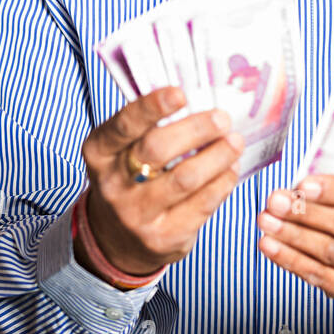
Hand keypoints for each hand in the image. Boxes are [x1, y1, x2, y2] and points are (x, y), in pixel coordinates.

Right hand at [81, 86, 243, 277]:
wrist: (117, 240)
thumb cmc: (129, 179)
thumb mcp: (122, 152)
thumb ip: (148, 126)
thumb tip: (198, 95)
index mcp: (99, 153)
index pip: (124, 125)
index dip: (152, 107)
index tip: (181, 93)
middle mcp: (112, 185)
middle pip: (157, 149)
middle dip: (196, 129)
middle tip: (222, 118)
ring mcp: (136, 215)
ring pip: (185, 179)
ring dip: (217, 156)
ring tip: (235, 141)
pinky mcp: (162, 238)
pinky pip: (202, 205)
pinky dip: (222, 183)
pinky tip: (230, 169)